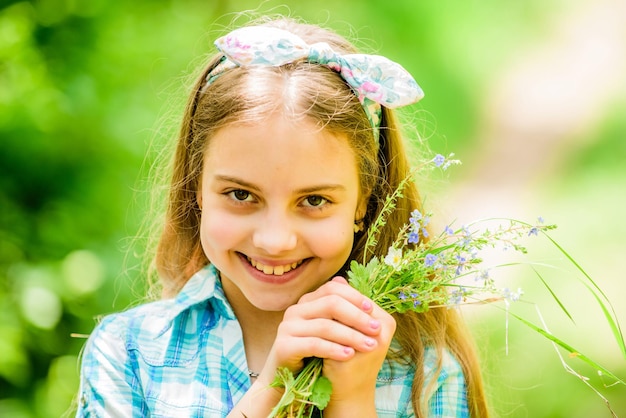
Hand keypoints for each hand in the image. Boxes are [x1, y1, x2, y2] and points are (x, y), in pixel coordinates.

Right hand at [261, 277, 395, 413]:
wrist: (295, 385)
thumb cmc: (320, 356)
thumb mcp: (335, 331)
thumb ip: (344, 313)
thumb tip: (361, 294)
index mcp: (307, 302)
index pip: (333, 289)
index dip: (354, 297)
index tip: (371, 310)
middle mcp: (295, 310)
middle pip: (330, 303)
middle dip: (357, 316)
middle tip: (376, 329)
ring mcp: (288, 327)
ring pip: (324, 325)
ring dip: (351, 335)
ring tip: (369, 345)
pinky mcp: (284, 346)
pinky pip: (314, 344)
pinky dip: (334, 349)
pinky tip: (349, 354)